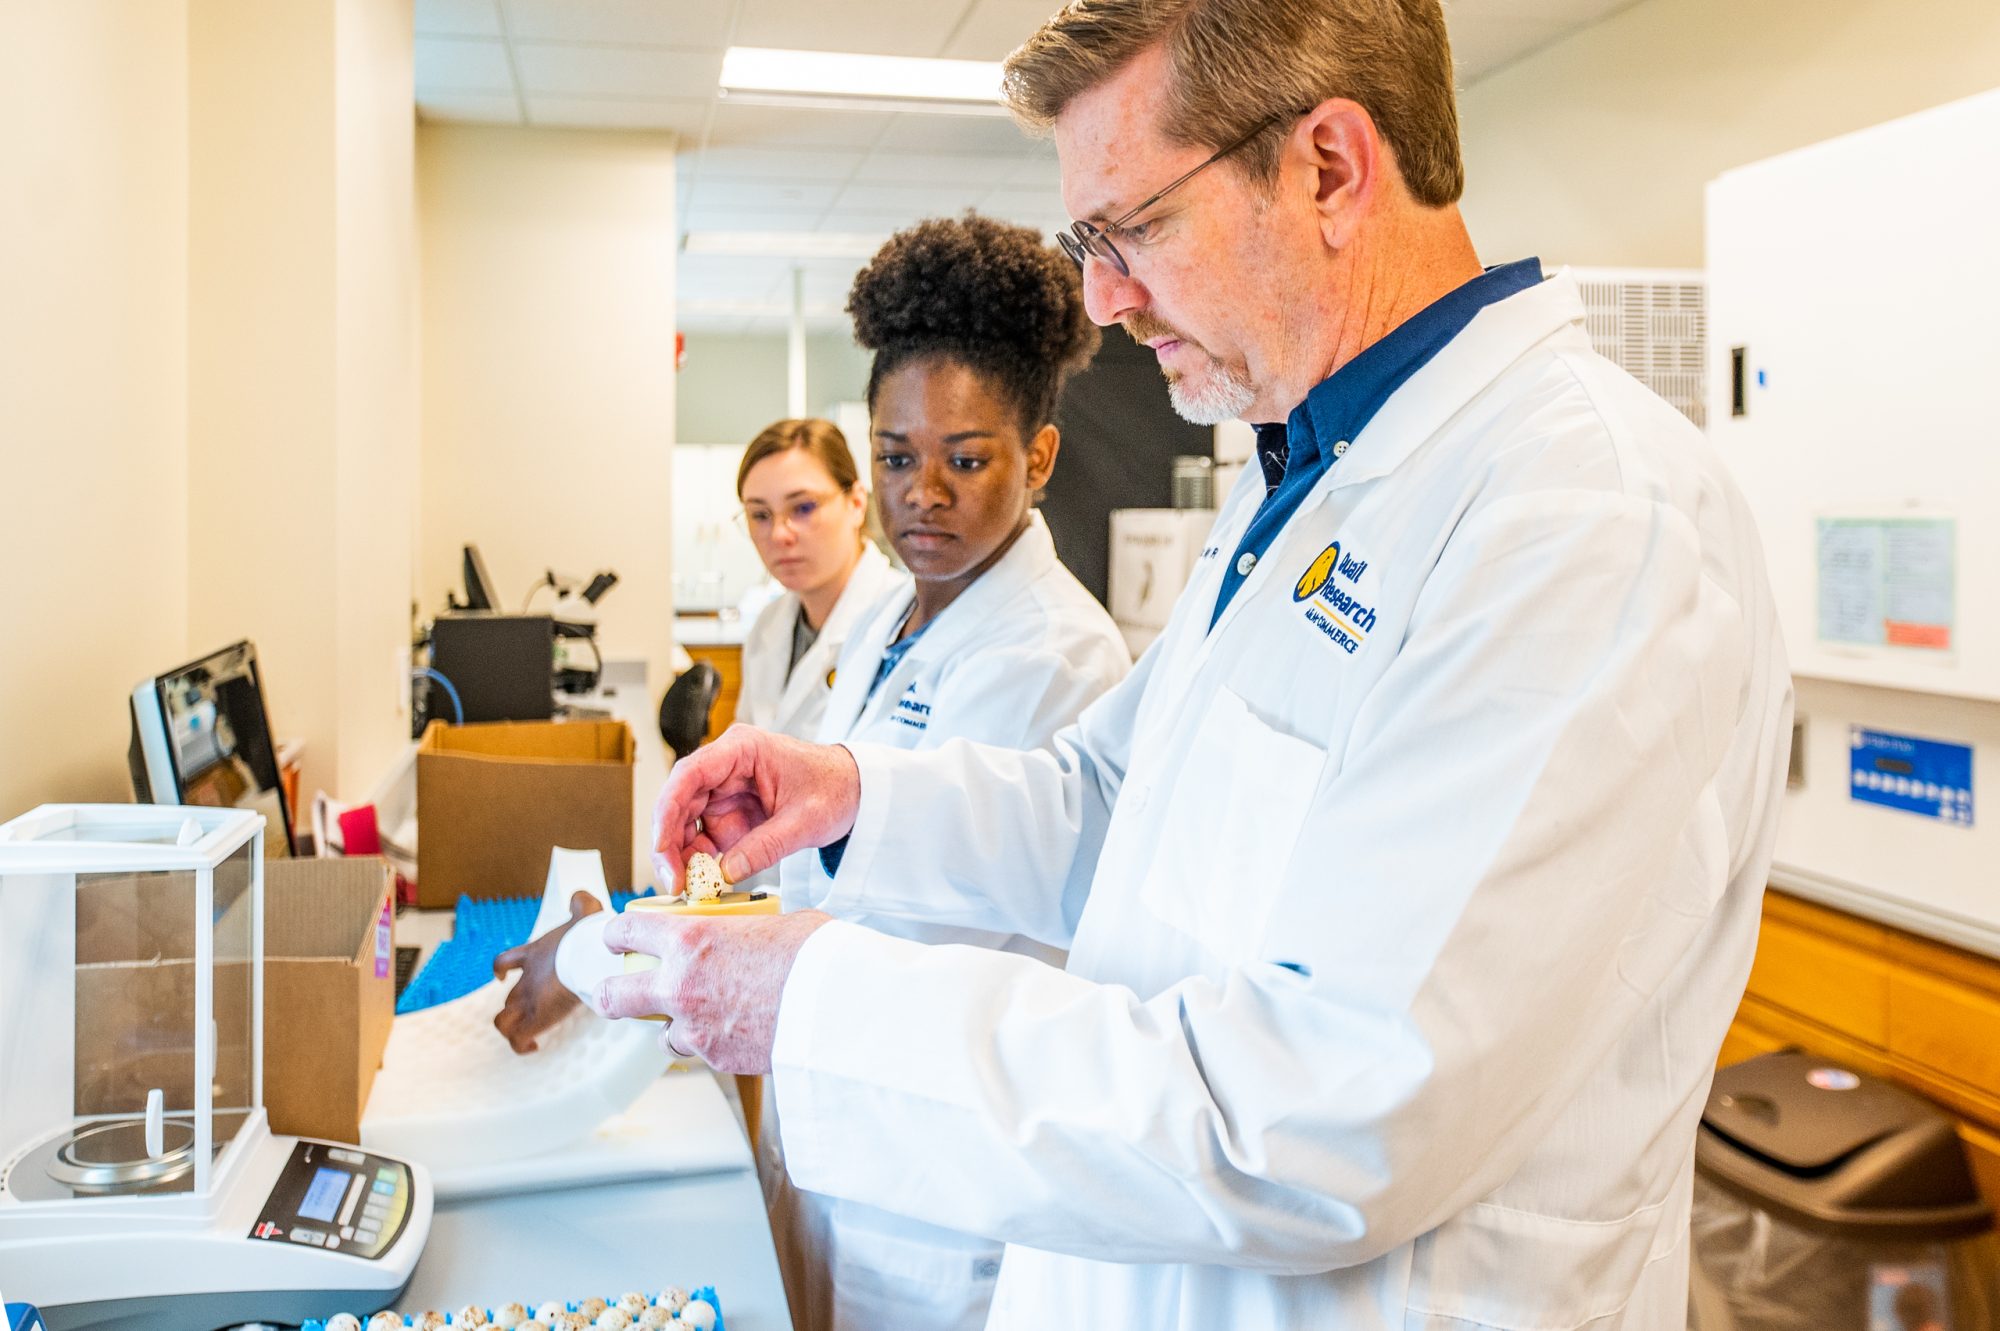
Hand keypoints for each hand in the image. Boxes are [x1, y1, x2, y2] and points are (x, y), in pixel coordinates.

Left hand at [491, 890, 602, 1053]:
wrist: (584, 958)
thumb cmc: (584, 936)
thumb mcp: (584, 914)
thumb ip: (582, 904)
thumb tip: (583, 896)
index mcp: (532, 956)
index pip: (504, 962)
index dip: (500, 969)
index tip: (500, 976)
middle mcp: (526, 981)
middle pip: (509, 997)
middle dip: (518, 1005)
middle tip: (538, 1012)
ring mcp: (527, 1002)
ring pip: (502, 1022)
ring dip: (511, 1028)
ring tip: (528, 1036)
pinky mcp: (534, 1020)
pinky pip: (517, 1040)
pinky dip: (521, 1045)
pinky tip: (533, 1047)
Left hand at [596, 907, 833, 1073]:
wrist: (838, 1006)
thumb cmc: (813, 955)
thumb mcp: (773, 922)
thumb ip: (742, 928)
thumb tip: (746, 930)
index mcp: (690, 940)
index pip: (627, 930)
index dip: (616, 933)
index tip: (617, 937)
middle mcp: (680, 985)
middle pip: (614, 995)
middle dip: (611, 992)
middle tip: (620, 989)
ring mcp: (694, 1027)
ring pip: (660, 1033)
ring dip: (673, 1024)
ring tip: (701, 1014)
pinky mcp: (716, 1057)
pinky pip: (699, 1051)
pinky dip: (710, 1042)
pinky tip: (736, 1029)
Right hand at [652, 725, 862, 889]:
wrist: (853, 790)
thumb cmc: (834, 787)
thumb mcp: (806, 821)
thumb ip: (766, 846)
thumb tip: (726, 873)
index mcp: (742, 750)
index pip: (690, 774)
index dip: (667, 810)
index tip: (661, 845)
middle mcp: (725, 767)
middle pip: (678, 802)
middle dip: (669, 844)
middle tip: (673, 882)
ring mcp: (724, 791)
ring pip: (684, 823)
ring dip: (681, 856)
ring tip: (688, 888)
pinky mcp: (728, 813)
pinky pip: (702, 837)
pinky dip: (699, 861)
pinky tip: (703, 882)